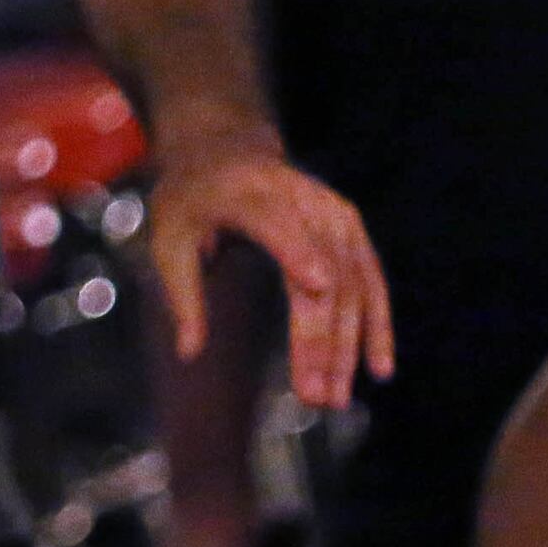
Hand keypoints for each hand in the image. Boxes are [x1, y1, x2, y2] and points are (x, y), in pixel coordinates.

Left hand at [150, 142, 390, 411]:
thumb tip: (189, 352)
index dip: (296, 249)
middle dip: (322, 337)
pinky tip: (379, 367)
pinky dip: (376, 324)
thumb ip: (183, 293)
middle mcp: (300, 198)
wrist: (228, 149)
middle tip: (316, 395)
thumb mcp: (168, 237)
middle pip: (322, 269)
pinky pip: (370, 280)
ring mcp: (333, 211)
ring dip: (349, 344)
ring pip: (351, 283)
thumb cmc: (191, 199)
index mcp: (247, 194)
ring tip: (337, 397)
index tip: (314, 286)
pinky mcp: (350, 225)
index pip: (277, 222)